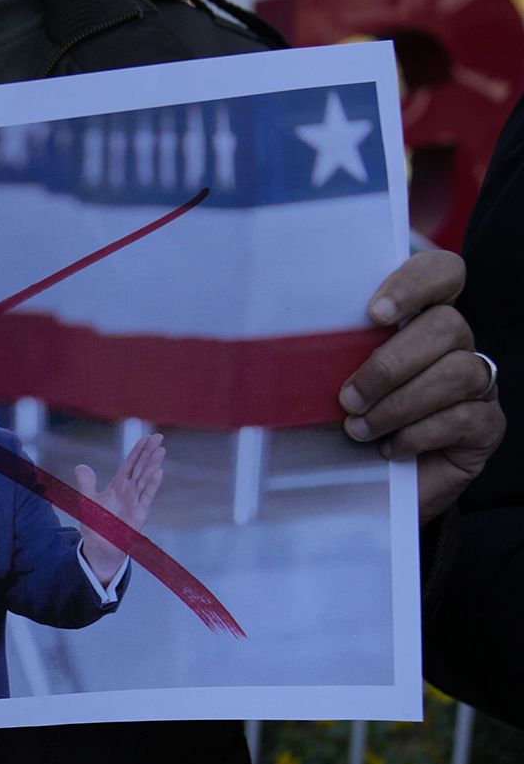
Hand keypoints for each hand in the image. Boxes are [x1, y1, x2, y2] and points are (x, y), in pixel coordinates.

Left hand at [73, 433, 164, 584]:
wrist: (100, 548)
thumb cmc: (96, 525)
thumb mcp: (87, 501)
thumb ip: (86, 483)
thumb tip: (81, 466)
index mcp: (118, 487)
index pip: (130, 465)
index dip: (138, 451)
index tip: (147, 438)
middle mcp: (129, 492)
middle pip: (140, 468)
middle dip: (149, 453)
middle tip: (158, 437)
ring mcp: (136, 502)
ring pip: (145, 479)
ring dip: (152, 465)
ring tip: (160, 451)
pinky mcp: (139, 514)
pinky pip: (146, 496)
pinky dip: (151, 484)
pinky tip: (158, 472)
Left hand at [339, 251, 503, 522]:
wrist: (364, 490)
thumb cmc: (339, 426)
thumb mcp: (320, 387)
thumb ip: (317, 358)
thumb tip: (277, 344)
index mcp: (416, 321)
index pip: (442, 273)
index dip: (415, 283)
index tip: (374, 313)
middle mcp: (454, 346)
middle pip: (447, 325)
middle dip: (389, 364)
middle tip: (347, 398)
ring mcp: (477, 385)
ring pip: (458, 372)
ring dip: (399, 404)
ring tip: (360, 430)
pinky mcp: (485, 426)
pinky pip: (466, 417)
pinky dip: (420, 433)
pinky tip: (392, 449)